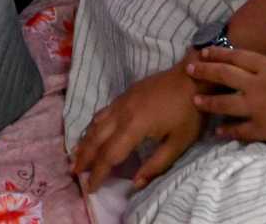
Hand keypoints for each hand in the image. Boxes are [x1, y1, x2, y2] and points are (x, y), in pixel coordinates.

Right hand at [70, 64, 202, 193]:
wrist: (191, 77)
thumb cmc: (188, 112)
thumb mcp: (179, 143)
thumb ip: (156, 165)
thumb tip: (136, 183)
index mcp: (134, 127)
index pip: (109, 155)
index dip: (98, 173)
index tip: (91, 187)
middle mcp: (122, 114)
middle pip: (96, 139)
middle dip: (84, 158)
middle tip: (74, 172)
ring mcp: (121, 102)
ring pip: (96, 124)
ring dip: (85, 142)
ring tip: (76, 156)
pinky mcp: (124, 95)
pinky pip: (102, 112)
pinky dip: (92, 126)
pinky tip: (91, 132)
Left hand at [185, 47, 265, 152]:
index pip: (236, 56)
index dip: (217, 53)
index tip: (204, 51)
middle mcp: (259, 85)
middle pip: (224, 75)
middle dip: (204, 71)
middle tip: (189, 69)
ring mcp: (259, 108)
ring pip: (224, 102)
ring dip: (208, 101)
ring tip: (196, 100)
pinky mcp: (264, 130)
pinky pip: (239, 130)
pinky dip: (227, 131)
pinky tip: (218, 132)